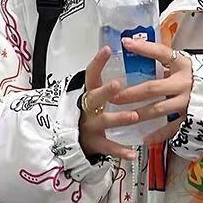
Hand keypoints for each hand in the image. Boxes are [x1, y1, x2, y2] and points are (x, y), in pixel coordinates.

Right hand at [78, 47, 139, 161]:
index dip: (98, 62)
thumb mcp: (91, 96)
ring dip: (119, 118)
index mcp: (88, 93)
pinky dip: (120, 151)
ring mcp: (90, 126)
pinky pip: (109, 147)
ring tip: (134, 116)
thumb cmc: (87, 113)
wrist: (67, 140)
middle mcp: (87, 108)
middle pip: (94, 98)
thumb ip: (104, 84)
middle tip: (117, 84)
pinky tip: (133, 153)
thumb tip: (123, 62)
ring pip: (104, 122)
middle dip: (105, 91)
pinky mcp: (95, 143)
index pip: (91, 74)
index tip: (108, 49)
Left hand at [111, 38, 192, 144]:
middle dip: (131, 93)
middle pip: (152, 88)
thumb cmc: (196, 75)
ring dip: (139, 114)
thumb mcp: (183, 62)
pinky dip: (158, 134)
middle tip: (113, 97)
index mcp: (182, 65)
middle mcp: (184, 83)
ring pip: (158, 109)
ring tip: (122, 117)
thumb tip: (133, 45)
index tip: (125, 42)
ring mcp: (187, 102)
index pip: (161, 53)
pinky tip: (143, 138)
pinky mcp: (190, 118)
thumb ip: (163, 59)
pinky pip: (171, 128)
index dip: (144, 48)